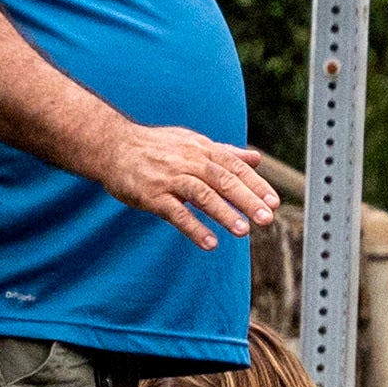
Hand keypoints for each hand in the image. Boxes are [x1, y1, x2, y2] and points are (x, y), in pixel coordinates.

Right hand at [92, 122, 276, 249]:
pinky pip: (175, 212)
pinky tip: (209, 243)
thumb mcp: (193, 143)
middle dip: (247, 200)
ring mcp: (169, 178)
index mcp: (202, 149)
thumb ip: (226, 152)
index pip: (235, 167)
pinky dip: (193, 227)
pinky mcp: (151, 195)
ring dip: (223, 213)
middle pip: (223, 180)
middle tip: (267, 219)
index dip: (256, 184)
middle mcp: (188, 161)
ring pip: (201, 194)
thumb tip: (256, 159)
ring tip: (243, 231)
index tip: (274, 202)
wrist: (112, 146)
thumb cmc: (157, 147)